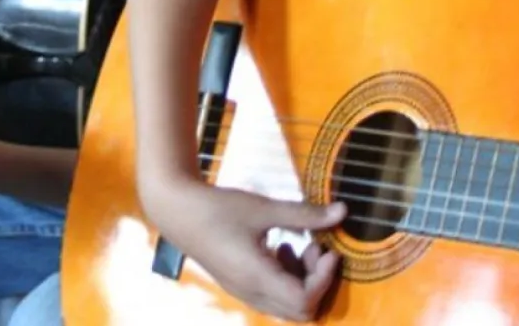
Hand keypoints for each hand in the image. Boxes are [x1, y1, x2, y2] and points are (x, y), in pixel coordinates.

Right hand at [150, 182, 346, 321]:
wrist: (176, 211)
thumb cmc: (218, 208)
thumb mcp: (263, 209)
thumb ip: (304, 214)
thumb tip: (343, 211)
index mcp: (257, 277)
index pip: (304, 301)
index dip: (324, 280)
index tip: (329, 251)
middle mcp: (250, 293)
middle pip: (300, 311)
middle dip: (317, 282)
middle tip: (316, 248)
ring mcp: (242, 292)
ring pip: (286, 306)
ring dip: (302, 280)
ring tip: (299, 245)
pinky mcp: (237, 285)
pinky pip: (272, 296)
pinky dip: (286, 279)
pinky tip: (280, 248)